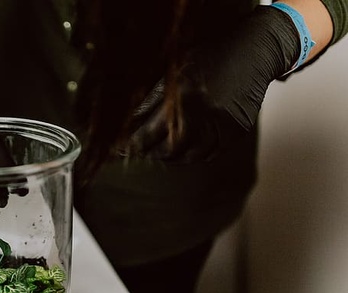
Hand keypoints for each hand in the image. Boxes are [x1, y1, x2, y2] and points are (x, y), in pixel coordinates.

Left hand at [124, 6, 300, 163]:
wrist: (254, 51)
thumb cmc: (211, 55)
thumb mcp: (174, 71)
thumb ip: (151, 99)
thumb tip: (129, 123)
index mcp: (183, 93)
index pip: (150, 130)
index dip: (134, 143)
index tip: (122, 149)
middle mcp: (204, 111)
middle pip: (169, 147)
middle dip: (151, 153)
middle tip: (140, 152)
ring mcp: (223, 123)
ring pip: (189, 155)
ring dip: (170, 157)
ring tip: (158, 152)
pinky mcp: (236, 130)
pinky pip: (210, 154)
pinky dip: (192, 156)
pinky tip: (182, 151)